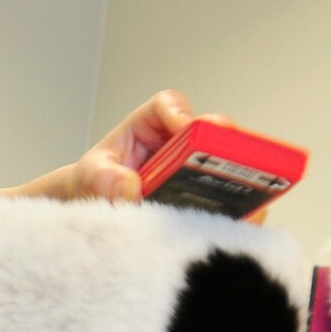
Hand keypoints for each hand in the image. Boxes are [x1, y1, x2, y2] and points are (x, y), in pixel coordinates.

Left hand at [3, 90, 267, 219]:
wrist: (94, 209)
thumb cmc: (95, 182)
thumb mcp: (89, 176)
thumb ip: (102, 178)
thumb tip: (130, 188)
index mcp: (150, 125)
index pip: (169, 106)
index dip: (181, 113)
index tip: (185, 128)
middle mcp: (180, 144)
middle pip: (213, 133)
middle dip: (224, 145)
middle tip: (227, 163)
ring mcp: (197, 172)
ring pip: (229, 168)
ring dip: (238, 181)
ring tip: (240, 199)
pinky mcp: (206, 202)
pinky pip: (230, 204)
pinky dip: (237, 214)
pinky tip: (238, 225)